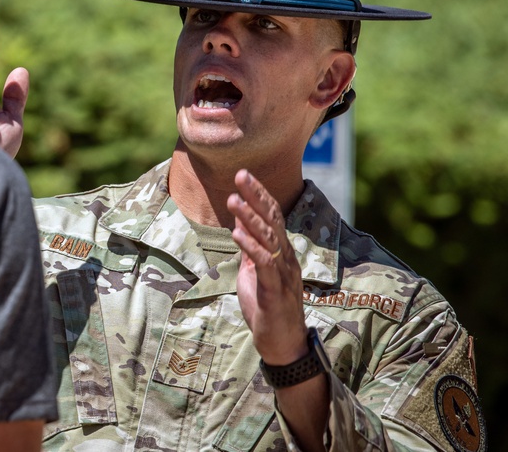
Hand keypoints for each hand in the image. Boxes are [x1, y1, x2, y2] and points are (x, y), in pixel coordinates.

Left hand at [227, 169, 307, 364]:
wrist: (283, 346)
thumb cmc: (268, 308)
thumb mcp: (254, 273)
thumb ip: (250, 250)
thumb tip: (240, 226)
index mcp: (281, 253)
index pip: (273, 216)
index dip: (259, 195)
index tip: (244, 175)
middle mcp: (286, 259)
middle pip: (273, 220)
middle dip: (256, 196)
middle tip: (241, 174)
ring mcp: (283, 275)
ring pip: (269, 239)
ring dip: (250, 218)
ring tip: (233, 199)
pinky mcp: (275, 292)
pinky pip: (265, 264)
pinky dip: (251, 247)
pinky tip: (237, 233)